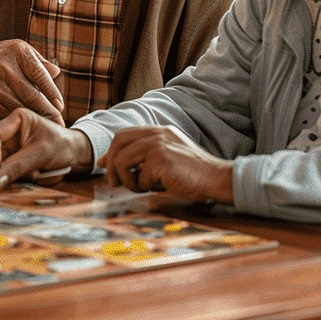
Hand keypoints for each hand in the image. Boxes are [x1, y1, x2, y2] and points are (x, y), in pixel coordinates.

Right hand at [0, 40, 64, 125]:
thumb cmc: (7, 58)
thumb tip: (57, 72)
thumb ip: (41, 62)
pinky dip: (20, 118)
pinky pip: (7, 111)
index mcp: (17, 51)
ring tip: (47, 123)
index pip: (38, 74)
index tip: (60, 105)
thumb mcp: (23, 51)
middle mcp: (4, 66)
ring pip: (19, 105)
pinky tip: (29, 122)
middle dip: (46, 110)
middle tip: (58, 120)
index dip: (51, 91)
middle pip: (30, 94)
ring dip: (34, 117)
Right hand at [0, 107, 93, 189]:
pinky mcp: (17, 161)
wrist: (75, 154)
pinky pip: (12, 174)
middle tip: (29, 173)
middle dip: (12, 167)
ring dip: (22, 175)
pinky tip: (40, 173)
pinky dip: (26, 178)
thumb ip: (17, 166)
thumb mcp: (40, 154)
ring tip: (41, 171)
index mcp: (18, 119)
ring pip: (4, 167)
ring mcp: (13, 148)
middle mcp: (12, 133)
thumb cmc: (62, 144)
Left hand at [98, 126, 233, 203]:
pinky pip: (140, 177)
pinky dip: (146, 187)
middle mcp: (157, 133)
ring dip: (128, 180)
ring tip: (142, 188)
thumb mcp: (168, 158)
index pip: (124, 135)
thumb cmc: (194, 174)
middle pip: (118, 141)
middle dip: (111, 163)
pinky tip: (160, 188)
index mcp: (159, 131)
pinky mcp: (161, 158)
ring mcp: (158, 144)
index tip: (103, 166)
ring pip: (123, 160)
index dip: (111, 151)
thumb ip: (146, 158)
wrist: (217, 179)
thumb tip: (117, 167)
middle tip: (113, 183)